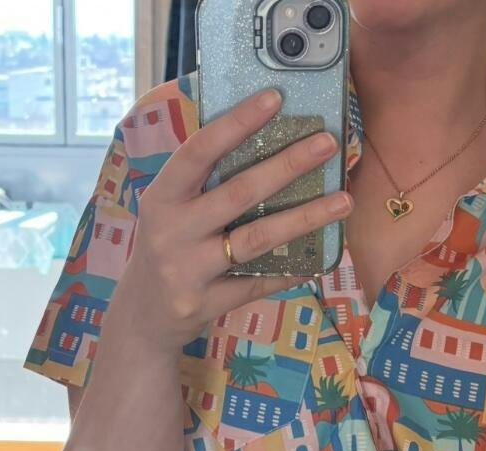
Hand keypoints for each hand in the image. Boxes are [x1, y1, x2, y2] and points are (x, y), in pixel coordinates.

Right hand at [112, 87, 352, 350]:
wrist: (142, 318)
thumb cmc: (165, 250)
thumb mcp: (168, 211)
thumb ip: (202, 184)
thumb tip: (262, 141)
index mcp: (162, 197)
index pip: (199, 151)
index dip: (237, 123)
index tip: (275, 98)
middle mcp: (173, 231)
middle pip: (239, 192)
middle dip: (287, 165)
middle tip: (327, 143)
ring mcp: (190, 270)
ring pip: (257, 239)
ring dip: (305, 218)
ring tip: (343, 201)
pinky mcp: (207, 302)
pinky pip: (259, 283)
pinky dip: (292, 270)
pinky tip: (320, 257)